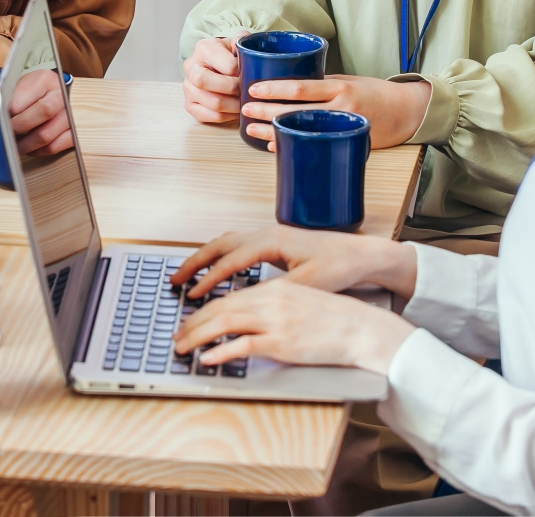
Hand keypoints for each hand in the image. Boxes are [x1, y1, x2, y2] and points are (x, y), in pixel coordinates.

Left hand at [8, 67, 72, 154]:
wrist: (53, 93)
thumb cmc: (31, 91)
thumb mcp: (16, 86)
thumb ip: (1, 97)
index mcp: (43, 79)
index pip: (20, 101)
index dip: (6, 115)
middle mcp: (60, 94)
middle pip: (42, 113)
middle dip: (18, 129)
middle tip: (6, 134)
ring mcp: (69, 113)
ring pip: (46, 135)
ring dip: (26, 145)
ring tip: (14, 145)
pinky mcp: (73, 130)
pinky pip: (55, 146)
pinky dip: (39, 151)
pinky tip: (30, 148)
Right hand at [172, 228, 417, 300]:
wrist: (360, 254)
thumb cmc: (337, 266)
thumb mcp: (306, 284)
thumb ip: (274, 291)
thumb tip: (246, 302)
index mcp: (271, 240)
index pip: (230, 260)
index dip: (209, 279)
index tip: (192, 295)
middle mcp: (265, 233)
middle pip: (219, 244)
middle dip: (195, 262)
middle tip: (174, 279)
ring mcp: (268, 235)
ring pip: (226, 242)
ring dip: (204, 257)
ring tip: (186, 275)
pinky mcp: (273, 243)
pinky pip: (236, 246)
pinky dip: (219, 257)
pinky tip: (215, 270)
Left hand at [173, 278, 415, 374]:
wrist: (361, 328)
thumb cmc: (333, 319)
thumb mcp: (299, 302)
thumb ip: (272, 306)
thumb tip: (247, 317)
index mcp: (273, 289)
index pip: (229, 297)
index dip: (204, 309)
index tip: (189, 320)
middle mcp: (270, 300)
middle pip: (220, 307)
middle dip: (193, 323)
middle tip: (177, 335)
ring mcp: (275, 321)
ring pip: (225, 322)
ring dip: (198, 336)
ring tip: (182, 346)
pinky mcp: (282, 342)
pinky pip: (243, 346)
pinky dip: (221, 351)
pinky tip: (207, 358)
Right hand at [182, 34, 244, 124]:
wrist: (213, 64)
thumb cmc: (227, 55)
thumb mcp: (235, 43)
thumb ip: (243, 41)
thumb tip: (249, 49)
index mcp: (203, 48)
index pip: (228, 66)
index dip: (244, 73)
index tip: (252, 76)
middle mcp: (190, 67)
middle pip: (207, 82)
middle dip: (234, 90)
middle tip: (247, 90)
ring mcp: (188, 87)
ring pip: (213, 103)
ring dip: (234, 106)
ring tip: (246, 102)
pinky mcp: (189, 105)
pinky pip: (211, 116)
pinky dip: (228, 116)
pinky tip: (236, 111)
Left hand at [241, 74, 429, 149]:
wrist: (408, 112)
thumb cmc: (375, 93)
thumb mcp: (349, 81)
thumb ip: (322, 85)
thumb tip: (288, 87)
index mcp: (340, 87)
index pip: (301, 87)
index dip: (275, 89)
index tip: (253, 89)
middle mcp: (342, 108)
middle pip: (296, 111)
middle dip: (266, 112)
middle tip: (244, 111)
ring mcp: (345, 128)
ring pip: (302, 131)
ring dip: (273, 132)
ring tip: (251, 130)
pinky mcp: (348, 144)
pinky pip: (315, 145)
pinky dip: (292, 145)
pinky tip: (273, 146)